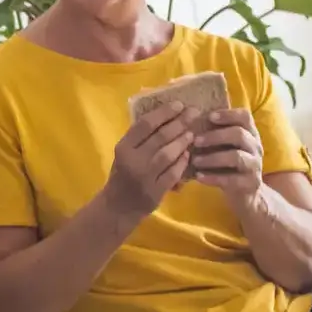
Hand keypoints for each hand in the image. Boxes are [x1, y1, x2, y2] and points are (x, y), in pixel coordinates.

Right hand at [103, 103, 195, 224]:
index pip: (145, 124)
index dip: (164, 113)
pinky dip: (182, 163)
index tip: (179, 104)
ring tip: (191, 134)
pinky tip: (188, 156)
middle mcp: (133, 160)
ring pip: (168, 154)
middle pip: (160, 137)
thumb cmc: (123, 174)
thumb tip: (167, 115)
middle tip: (194, 113)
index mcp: (123, 147)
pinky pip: (173, 173)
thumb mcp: (125, 153)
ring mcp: (144, 177)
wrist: (118, 206)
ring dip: (182, 142)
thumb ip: (140, 137)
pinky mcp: (155, 192)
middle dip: (179, 123)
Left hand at [191, 108, 266, 213]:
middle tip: (195, 141)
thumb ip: (216, 133)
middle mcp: (255, 147)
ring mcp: (255, 165)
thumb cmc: (230, 164)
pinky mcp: (250, 184)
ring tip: (195, 160)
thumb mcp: (226, 146)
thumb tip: (190, 119)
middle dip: (215, 136)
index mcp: (250, 133)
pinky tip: (199, 177)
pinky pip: (231, 179)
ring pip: (236, 157)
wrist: (245, 193)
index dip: (227, 114)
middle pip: (239, 134)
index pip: (244, 116)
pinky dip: (213, 178)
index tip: (209, 116)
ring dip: (212, 158)